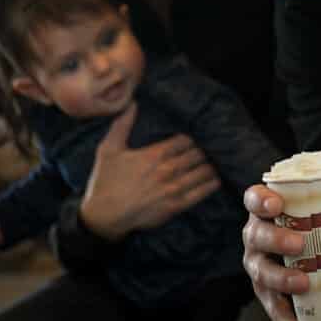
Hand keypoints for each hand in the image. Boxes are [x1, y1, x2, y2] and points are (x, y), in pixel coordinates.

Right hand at [80, 101, 219, 239]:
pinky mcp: (175, 206)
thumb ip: (122, 125)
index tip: (201, 134)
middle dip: (205, 150)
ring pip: (202, 172)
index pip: (186, 140)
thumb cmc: (105, 181)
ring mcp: (173, 189)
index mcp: (155, 155)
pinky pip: (200, 193)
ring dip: (211, 165)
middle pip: (198, 155)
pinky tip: (216, 179)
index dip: (195, 137)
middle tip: (214, 146)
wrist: (103, 216)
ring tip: (217, 160)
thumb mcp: (108, 149)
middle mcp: (167, 170)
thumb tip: (132, 103)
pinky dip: (211, 185)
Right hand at [242, 184, 310, 320]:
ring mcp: (259, 264)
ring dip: (282, 279)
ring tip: (304, 283)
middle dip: (276, 239)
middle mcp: (257, 236)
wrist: (302, 248)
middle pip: (257, 236)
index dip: (261, 201)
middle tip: (300, 243)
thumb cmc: (314, 223)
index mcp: (267, 210)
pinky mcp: (267, 291)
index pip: (254, 199)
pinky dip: (287, 320)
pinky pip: (274, 308)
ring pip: (262, 273)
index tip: (277, 205)